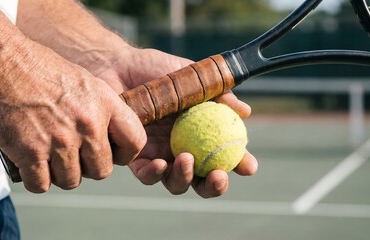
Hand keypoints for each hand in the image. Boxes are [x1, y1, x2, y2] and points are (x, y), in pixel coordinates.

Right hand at [0, 35, 145, 192]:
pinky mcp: (30, 151)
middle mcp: (88, 124)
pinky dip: (37, 179)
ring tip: (50, 157)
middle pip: (101, 171)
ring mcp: (60, 140)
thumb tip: (112, 140)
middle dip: (88, 168)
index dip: (125, 154)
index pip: (135, 142)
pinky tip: (33, 163)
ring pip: (71, 181)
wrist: (4, 63)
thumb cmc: (45, 72)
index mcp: (106, 105)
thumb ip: (104, 112)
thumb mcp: (88, 83)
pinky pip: (41, 185)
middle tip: (73, 155)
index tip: (113, 154)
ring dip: (61, 174)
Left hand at [93, 46, 257, 197]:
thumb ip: (218, 95)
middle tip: (219, 177)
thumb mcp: (194, 79)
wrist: (120, 66)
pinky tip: (160, 164)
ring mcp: (159, 154)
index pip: (224, 154)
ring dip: (185, 178)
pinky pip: (147, 174)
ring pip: (176, 182)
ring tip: (186, 161)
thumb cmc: (159, 71)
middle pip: (202, 179)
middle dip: (214, 186)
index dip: (239, 164)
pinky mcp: (134, 157)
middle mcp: (182, 148)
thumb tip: (244, 112)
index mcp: (200, 132)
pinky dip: (155, 174)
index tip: (249, 166)